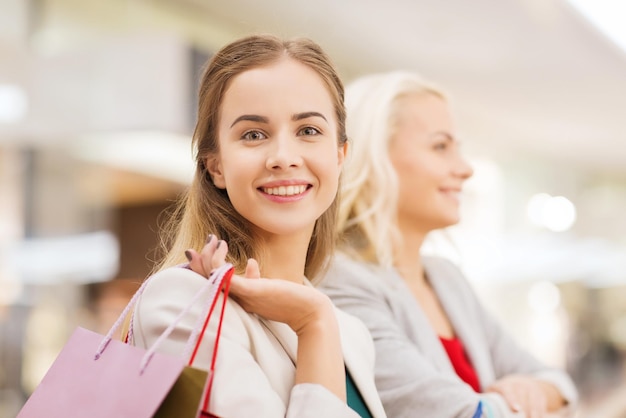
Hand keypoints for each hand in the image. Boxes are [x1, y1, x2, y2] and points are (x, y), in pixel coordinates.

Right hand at [185, 237, 334, 332]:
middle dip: (201, 259)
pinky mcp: (251, 292)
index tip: (204, 247)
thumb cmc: (291, 301)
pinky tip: (222, 248)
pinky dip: (218, 264)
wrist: (309, 314)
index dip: (203, 266)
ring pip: (212, 278)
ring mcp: (243, 297)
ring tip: (216, 241)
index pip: (212, 283)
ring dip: (209, 257)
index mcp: (239, 297)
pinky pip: (226, 279)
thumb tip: (250, 262)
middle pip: (207, 280)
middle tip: (210, 239)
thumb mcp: (268, 287)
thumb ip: (255, 277)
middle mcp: (237, 299)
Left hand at [485, 375, 548, 417]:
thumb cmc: (504, 392)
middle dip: (523, 411)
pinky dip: (540, 414)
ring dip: (533, 415)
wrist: (522, 382)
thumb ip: (489, 399)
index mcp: (505, 384)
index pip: (507, 390)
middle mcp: (519, 384)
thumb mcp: (495, 392)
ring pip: (533, 403)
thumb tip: (482, 410)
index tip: (516, 409)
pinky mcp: (540, 395)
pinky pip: (541, 406)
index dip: (512, 399)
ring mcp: (530, 389)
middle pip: (522, 398)